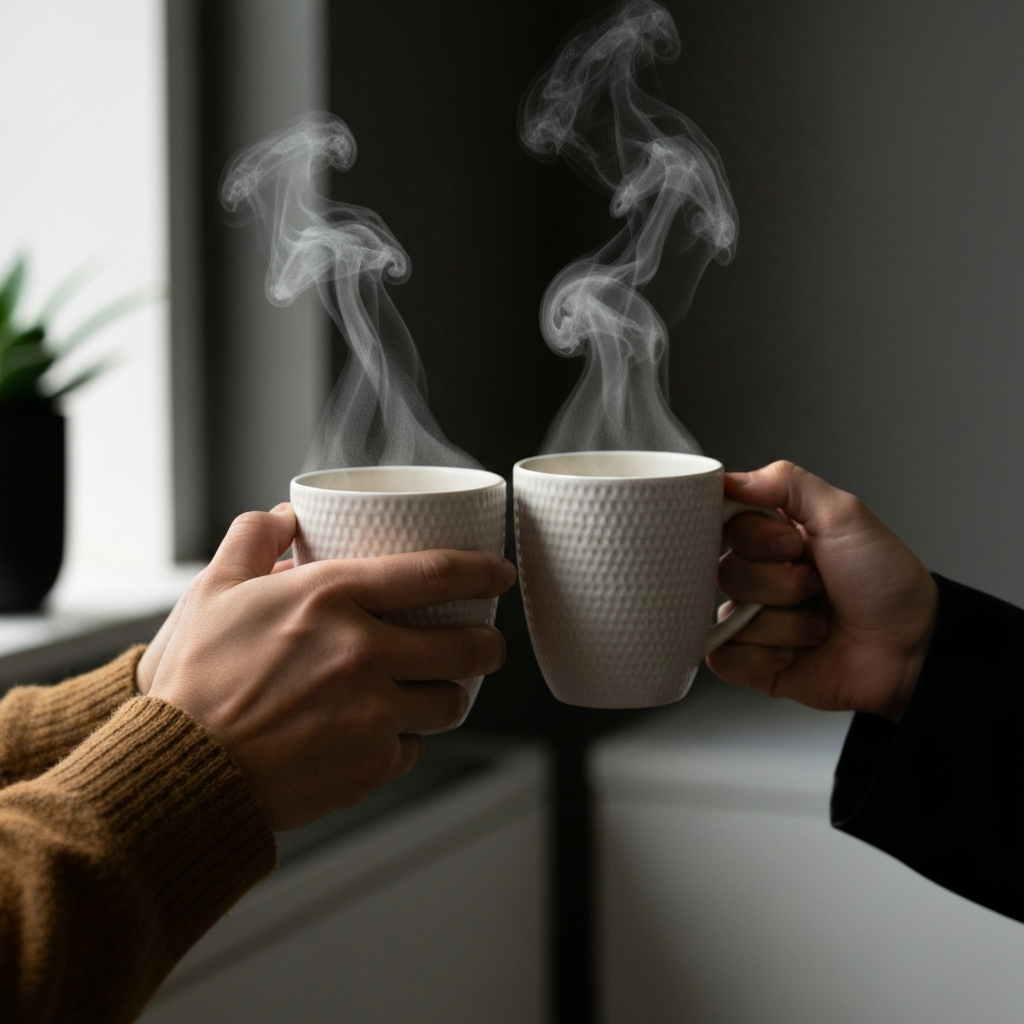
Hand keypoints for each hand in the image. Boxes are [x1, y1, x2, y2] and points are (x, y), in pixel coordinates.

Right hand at [149, 505, 514, 829]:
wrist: (179, 770)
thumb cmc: (194, 679)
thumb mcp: (212, 591)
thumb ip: (251, 539)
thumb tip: (283, 514)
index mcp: (330, 598)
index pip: (436, 574)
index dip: (482, 570)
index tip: (500, 571)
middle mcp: (362, 653)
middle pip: (466, 646)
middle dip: (489, 643)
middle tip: (487, 643)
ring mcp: (371, 713)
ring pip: (449, 702)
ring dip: (450, 694)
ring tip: (435, 689)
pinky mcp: (368, 765)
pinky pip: (412, 749)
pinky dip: (404, 740)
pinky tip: (381, 733)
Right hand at [706, 461, 937, 721]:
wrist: (912, 649)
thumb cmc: (886, 583)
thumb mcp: (845, 515)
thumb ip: (787, 483)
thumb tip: (731, 479)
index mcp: (771, 536)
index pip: (724, 524)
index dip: (755, 537)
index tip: (793, 545)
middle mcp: (758, 575)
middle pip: (725, 572)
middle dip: (779, 584)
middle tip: (816, 586)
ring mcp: (751, 620)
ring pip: (728, 615)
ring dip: (783, 624)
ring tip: (817, 625)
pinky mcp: (751, 662)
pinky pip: (724, 658)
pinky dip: (760, 657)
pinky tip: (794, 654)